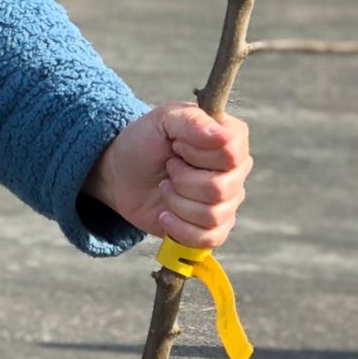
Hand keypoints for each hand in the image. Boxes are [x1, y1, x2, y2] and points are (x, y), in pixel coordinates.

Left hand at [83, 106, 251, 248]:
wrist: (122, 175)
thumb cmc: (145, 142)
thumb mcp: (162, 120)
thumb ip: (192, 121)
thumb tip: (222, 135)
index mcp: (231, 137)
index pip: (231, 153)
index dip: (197, 153)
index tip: (176, 144)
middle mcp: (236, 170)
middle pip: (221, 188)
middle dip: (182, 180)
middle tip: (168, 168)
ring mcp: (228, 201)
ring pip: (213, 215)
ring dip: (177, 202)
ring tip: (165, 187)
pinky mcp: (214, 227)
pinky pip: (209, 238)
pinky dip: (179, 228)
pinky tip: (166, 214)